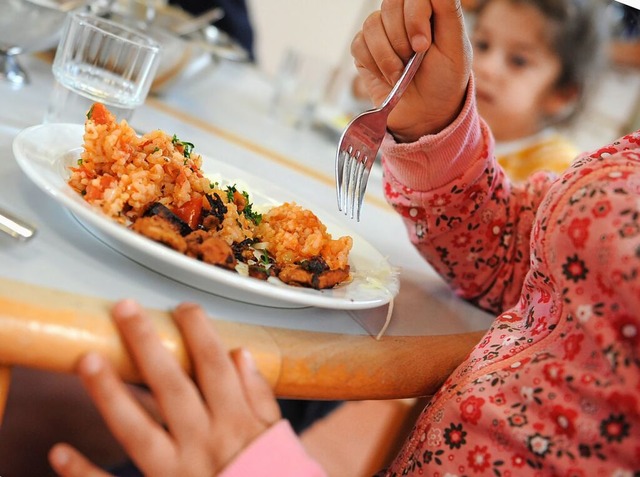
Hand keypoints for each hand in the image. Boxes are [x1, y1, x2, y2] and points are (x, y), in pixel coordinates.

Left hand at [48, 300, 280, 476]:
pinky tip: (60, 451)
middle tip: (124, 309)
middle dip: (147, 344)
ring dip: (111, 394)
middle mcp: (205, 443)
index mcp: (236, 424)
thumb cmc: (270, 476)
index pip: (214, 367)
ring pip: (137, 431)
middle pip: (171, 386)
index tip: (183, 308)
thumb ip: (261, 397)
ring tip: (88, 360)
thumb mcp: (276, 437)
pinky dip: (85, 473)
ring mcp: (177, 473)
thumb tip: (241, 354)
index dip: (199, 333)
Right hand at [351, 0, 471, 141]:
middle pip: (390, 4)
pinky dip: (374, 64)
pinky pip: (359, 44)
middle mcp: (403, 16)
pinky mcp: (364, 50)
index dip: (414, 16)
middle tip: (414, 59)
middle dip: (401, 39)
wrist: (424, 115)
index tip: (422, 46)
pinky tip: (387, 77)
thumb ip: (449, 10)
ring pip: (372, 25)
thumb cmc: (444, 81)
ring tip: (401, 73)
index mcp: (428, 9)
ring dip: (388, 56)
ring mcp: (382, 32)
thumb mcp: (456, 47)